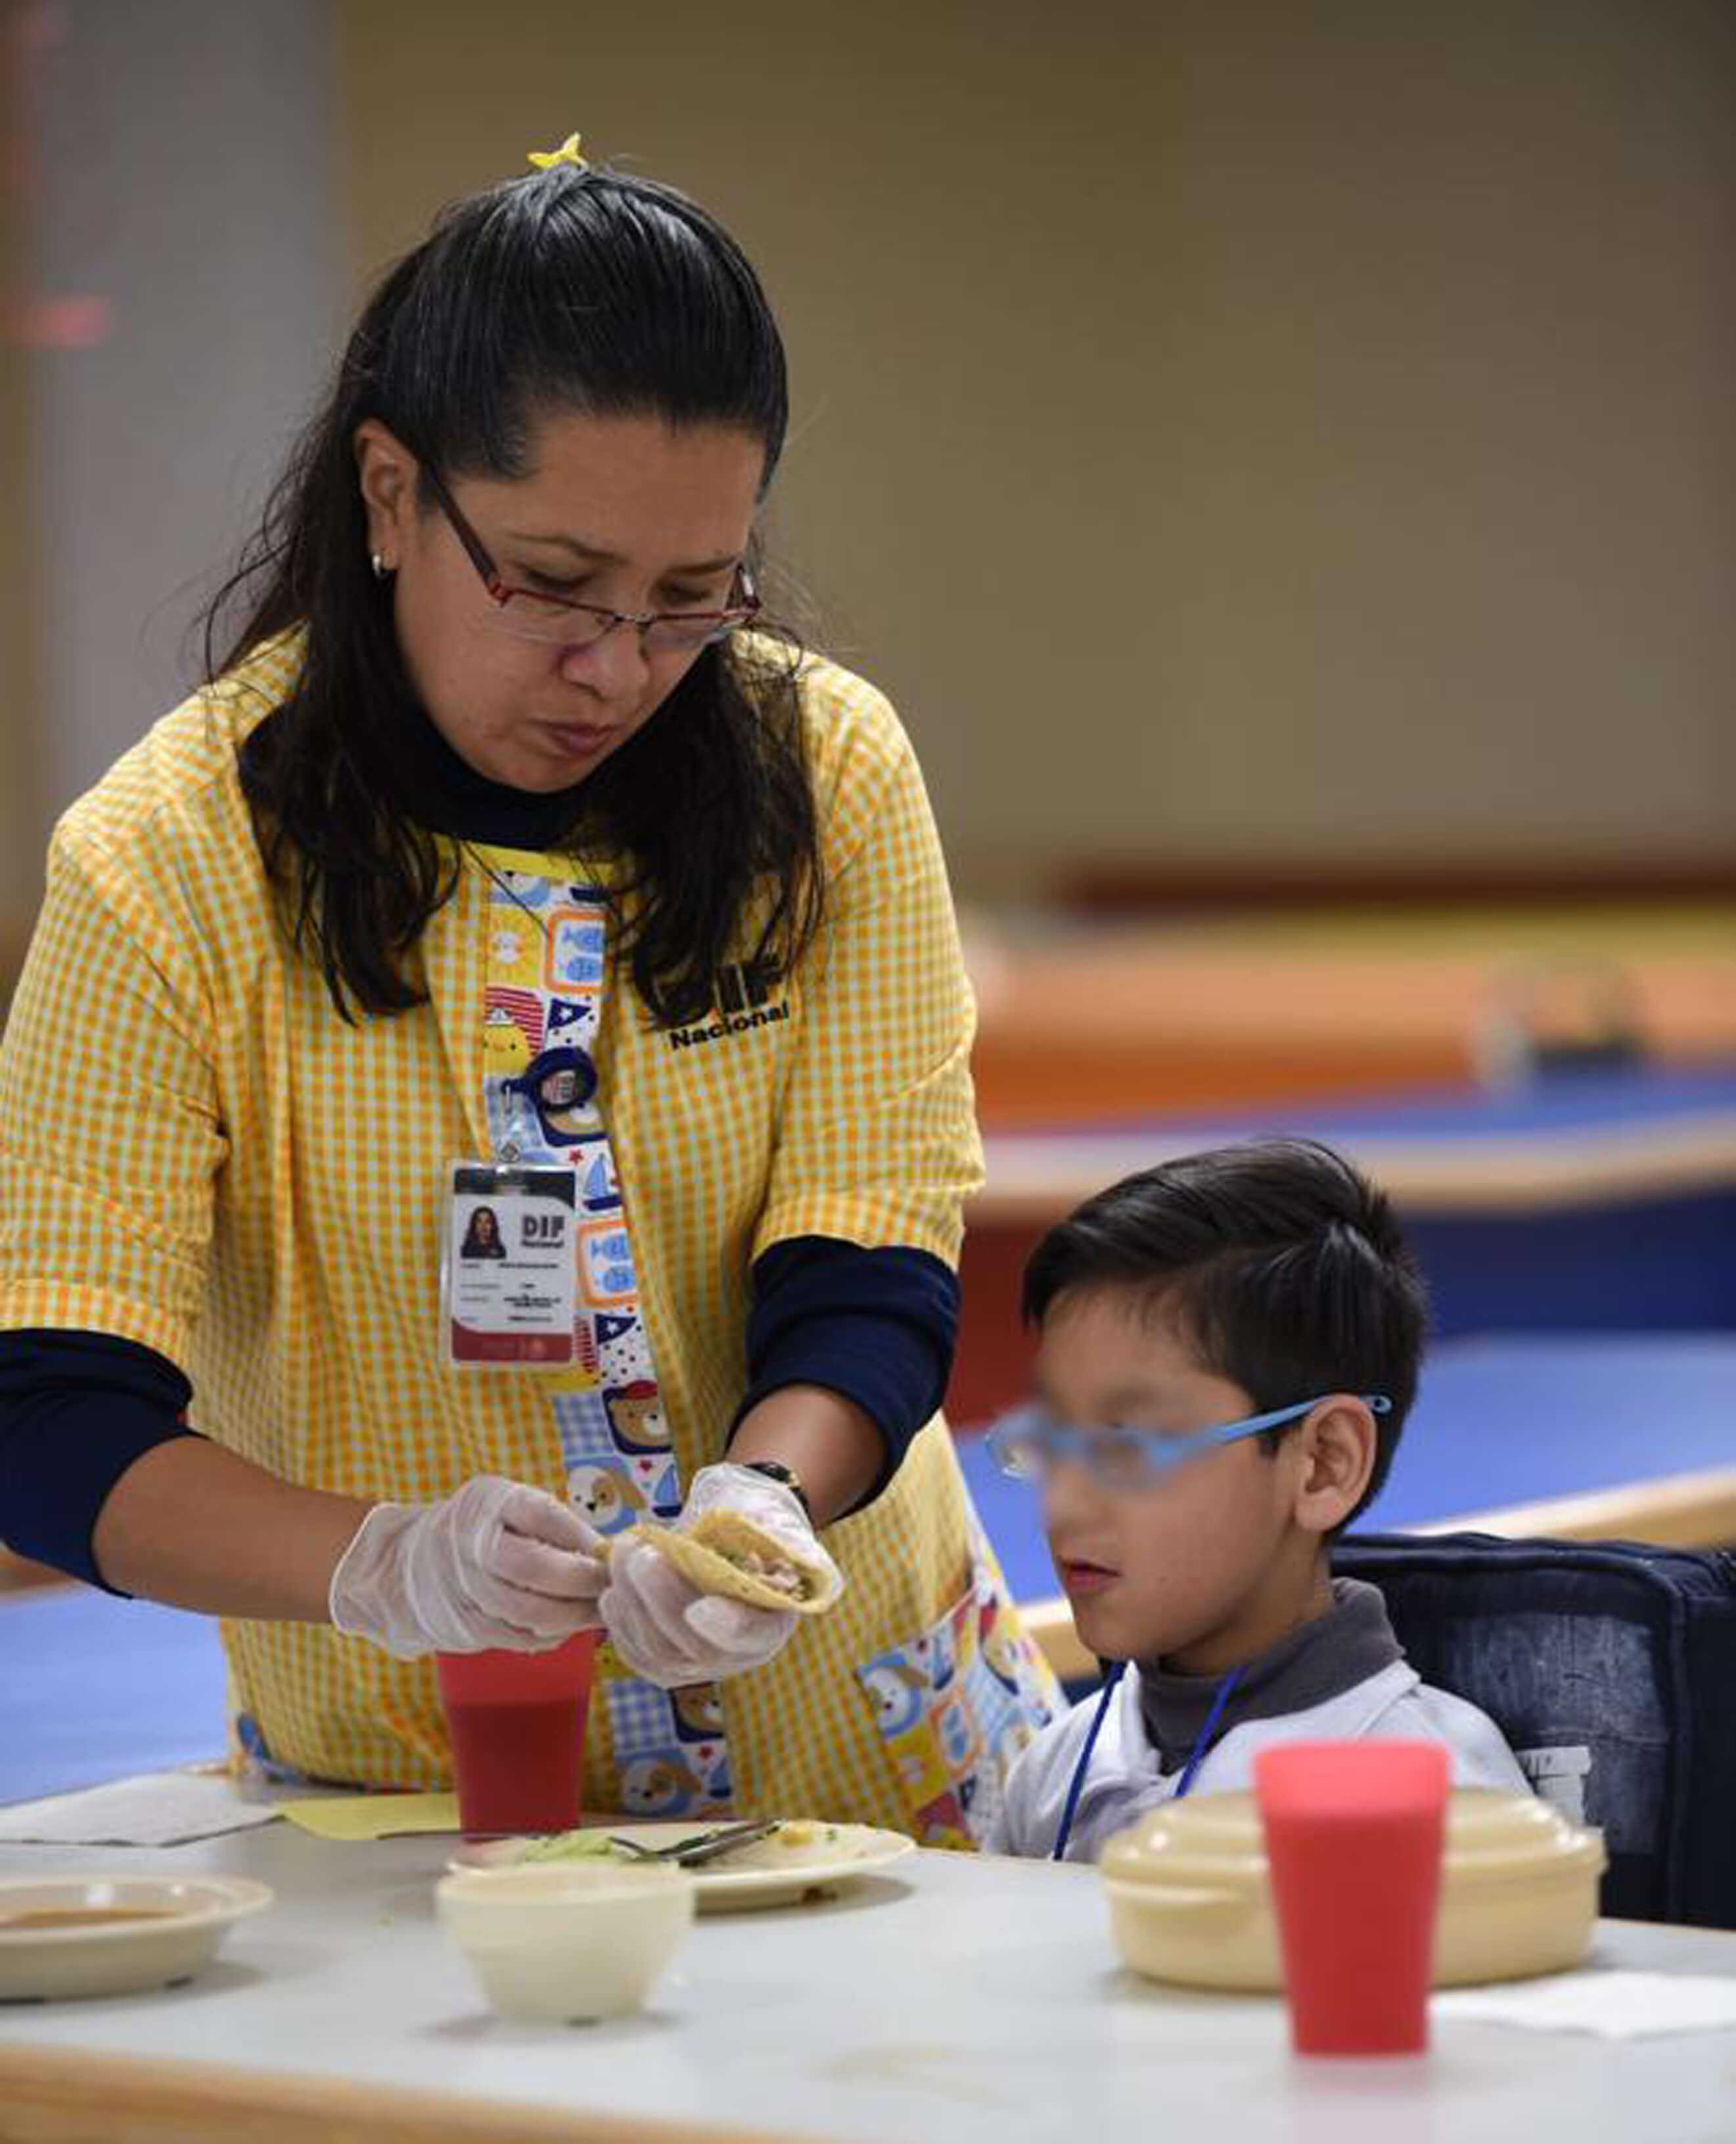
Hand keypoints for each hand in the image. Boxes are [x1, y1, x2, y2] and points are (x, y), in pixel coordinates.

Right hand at [329, 1474, 607, 1658]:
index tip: (612, 1553)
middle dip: (582, 1582)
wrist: (403, 1564)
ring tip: (601, 1613)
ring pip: (527, 1610)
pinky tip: (569, 1628)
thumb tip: (609, 1553)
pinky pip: (515, 1636)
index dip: (582, 1537)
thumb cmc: (477, 1531)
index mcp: (487, 1502)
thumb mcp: (505, 1508)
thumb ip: (549, 1526)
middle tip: (612, 1588)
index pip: (542, 1515)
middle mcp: (469, 1542)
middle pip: (534, 1567)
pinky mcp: (462, 1625)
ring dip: (573, 1617)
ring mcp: (462, 1586)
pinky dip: (549, 1635)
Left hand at [599, 1461, 840, 1689]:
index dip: (728, 1627)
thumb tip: (739, 1528)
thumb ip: (754, 1530)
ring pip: (662, 1654)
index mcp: (775, 1618)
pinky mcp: (667, 1664)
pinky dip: (621, 1626)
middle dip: (663, 1601)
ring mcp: (702, 1664)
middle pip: (699, 1648)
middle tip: (640, 1555)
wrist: (729, 1544)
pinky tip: (612, 1592)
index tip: (699, 1608)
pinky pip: (640, 1657)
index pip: (755, 1633)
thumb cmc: (748, 1528)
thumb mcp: (762, 1521)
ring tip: (622, 1555)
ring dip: (634, 1605)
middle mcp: (741, 1654)